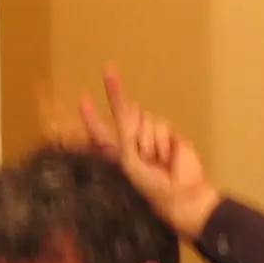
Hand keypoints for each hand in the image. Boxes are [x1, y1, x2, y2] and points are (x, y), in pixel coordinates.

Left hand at [78, 69, 221, 238]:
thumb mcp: (129, 162)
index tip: (83, 100)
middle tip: (108, 68)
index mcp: (118, 152)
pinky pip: (160, 125)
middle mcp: (133, 140)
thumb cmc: (149, 185)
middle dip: (114, 91)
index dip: (92, 118)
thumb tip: (134, 106)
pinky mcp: (169, 134)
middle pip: (123, 111)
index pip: (101, 132)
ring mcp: (152, 136)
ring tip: (154, 159)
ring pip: (144, 119)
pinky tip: (166, 156)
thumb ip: (127, 134)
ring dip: (147, 140)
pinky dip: (161, 140)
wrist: (180, 194)